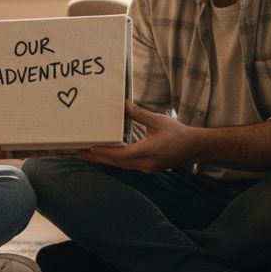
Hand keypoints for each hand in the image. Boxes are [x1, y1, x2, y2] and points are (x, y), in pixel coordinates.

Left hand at [79, 101, 193, 173]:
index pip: (121, 155)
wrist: (192, 147)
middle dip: (97, 158)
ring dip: (103, 160)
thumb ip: (139, 114)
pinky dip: (113, 161)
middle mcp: (145, 163)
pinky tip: (104, 156)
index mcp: (148, 152)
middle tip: (78, 153)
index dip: (104, 153)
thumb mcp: (158, 120)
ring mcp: (145, 168)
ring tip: (86, 155)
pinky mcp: (146, 167)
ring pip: (120, 166)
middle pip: (116, 163)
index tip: (89, 149)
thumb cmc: (177, 133)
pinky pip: (126, 166)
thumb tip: (123, 104)